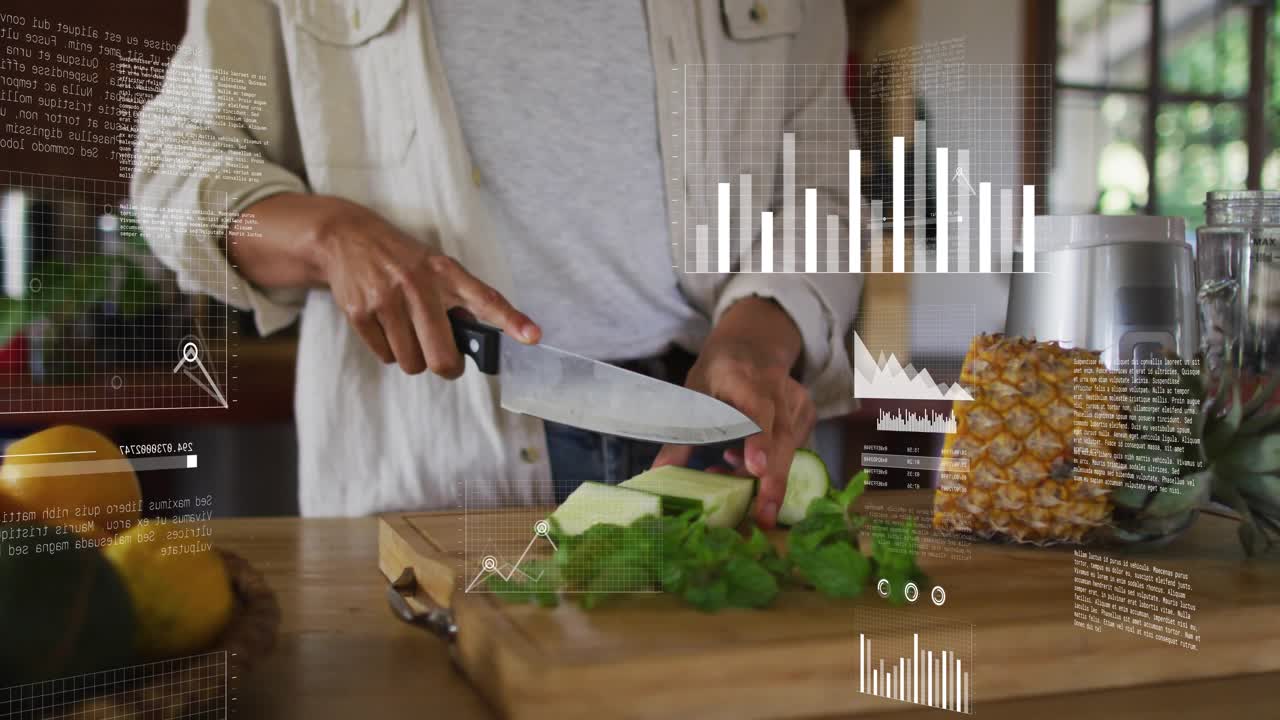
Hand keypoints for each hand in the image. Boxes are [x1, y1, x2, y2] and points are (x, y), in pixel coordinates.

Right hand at [300, 195, 539, 375]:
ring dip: (414, 358)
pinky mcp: (360, 313)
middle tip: (446, 361)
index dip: (511, 320)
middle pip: (442, 356)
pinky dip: (389, 351)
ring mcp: (387, 299)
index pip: (485, 299)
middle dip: (448, 367)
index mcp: (446, 271)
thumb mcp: (435, 266)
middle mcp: (418, 284)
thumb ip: (458, 299)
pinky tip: (386, 326)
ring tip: (408, 332)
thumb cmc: (402, 259)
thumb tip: (475, 341)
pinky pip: (386, 357)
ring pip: (412, 363)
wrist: (347, 238)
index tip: (533, 336)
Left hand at [651, 297, 814, 527]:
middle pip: (781, 438)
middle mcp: (777, 388)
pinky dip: (768, 465)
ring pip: (787, 450)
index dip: (759, 440)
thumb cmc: (719, 372)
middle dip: (773, 481)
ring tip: (722, 473)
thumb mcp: (693, 394)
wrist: (753, 345)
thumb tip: (658, 474)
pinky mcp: (806, 414)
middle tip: (762, 517)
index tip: (757, 468)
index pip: (757, 410)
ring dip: (759, 476)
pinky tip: (742, 461)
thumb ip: (681, 435)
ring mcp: (797, 401)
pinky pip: (791, 450)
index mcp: (744, 377)